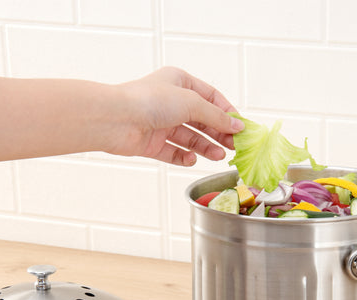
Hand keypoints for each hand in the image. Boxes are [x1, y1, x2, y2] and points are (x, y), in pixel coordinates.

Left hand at [102, 67, 244, 165]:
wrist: (116, 119)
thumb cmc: (149, 101)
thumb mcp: (191, 103)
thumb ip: (216, 117)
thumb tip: (237, 125)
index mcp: (179, 82)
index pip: (211, 97)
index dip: (227, 112)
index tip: (241, 127)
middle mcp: (170, 102)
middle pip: (202, 120)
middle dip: (219, 133)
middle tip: (234, 146)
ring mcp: (161, 124)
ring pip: (190, 137)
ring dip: (206, 146)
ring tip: (219, 156)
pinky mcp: (152, 143)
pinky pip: (174, 152)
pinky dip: (184, 157)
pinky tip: (191, 159)